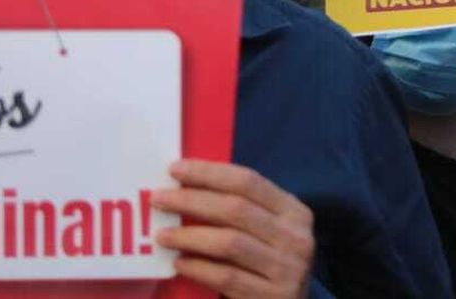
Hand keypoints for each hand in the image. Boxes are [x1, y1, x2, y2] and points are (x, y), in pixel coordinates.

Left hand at [152, 160, 313, 298]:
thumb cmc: (268, 268)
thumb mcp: (268, 235)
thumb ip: (242, 214)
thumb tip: (188, 187)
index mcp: (295, 212)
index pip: (249, 182)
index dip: (210, 173)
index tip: (174, 169)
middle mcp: (296, 237)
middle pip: (237, 208)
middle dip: (192, 200)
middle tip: (159, 199)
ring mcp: (288, 269)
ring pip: (230, 242)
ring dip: (189, 236)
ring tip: (161, 235)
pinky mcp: (273, 296)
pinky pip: (227, 277)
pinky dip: (198, 268)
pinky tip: (178, 264)